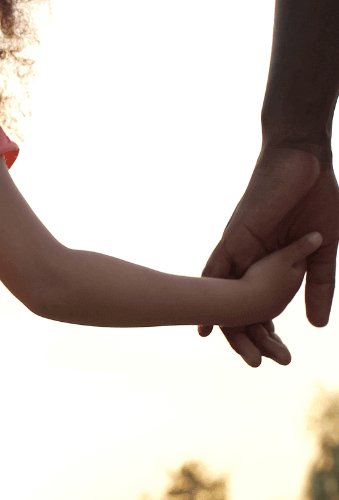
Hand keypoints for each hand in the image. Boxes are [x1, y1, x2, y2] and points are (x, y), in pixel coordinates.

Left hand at [201, 146, 338, 365]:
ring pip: (222, 291)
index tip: (275, 355)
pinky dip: (210, 290)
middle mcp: (247, 260)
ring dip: (227, 321)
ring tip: (235, 349)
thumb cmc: (315, 200)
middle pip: (236, 303)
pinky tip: (205, 316)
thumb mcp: (321, 251)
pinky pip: (217, 267)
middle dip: (245, 336)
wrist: (304, 163)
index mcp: (267, 263)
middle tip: (257, 364)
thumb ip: (317, 285)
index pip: (259, 303)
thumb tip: (317, 324)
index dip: (264, 330)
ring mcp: (238, 248)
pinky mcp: (234, 236)